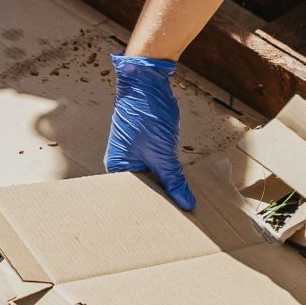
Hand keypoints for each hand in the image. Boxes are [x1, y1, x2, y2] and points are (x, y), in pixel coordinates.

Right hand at [104, 54, 193, 210]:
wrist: (148, 82)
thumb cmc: (146, 114)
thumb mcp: (163, 153)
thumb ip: (174, 180)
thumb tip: (186, 203)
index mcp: (118, 167)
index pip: (134, 197)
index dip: (150, 209)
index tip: (168, 222)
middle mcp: (124, 162)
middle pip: (144, 189)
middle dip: (161, 199)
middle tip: (179, 216)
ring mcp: (136, 153)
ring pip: (154, 177)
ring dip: (167, 186)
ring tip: (182, 203)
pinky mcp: (148, 146)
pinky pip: (160, 166)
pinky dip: (170, 174)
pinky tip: (181, 185)